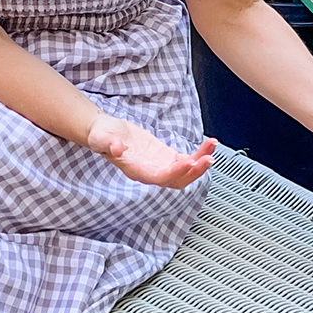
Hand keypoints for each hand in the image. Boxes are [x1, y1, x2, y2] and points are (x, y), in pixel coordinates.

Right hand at [87, 114, 217, 188]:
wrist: (106, 132)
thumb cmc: (102, 135)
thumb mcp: (101, 137)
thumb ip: (109, 144)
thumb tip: (117, 149)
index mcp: (136, 170)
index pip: (159, 177)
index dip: (175, 172)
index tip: (188, 161)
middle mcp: (150, 172)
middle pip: (177, 180)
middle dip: (195, 171)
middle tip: (208, 158)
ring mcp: (160, 166)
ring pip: (185, 172)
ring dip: (201, 162)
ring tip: (212, 145)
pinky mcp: (166, 157)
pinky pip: (186, 159)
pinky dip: (199, 154)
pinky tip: (208, 144)